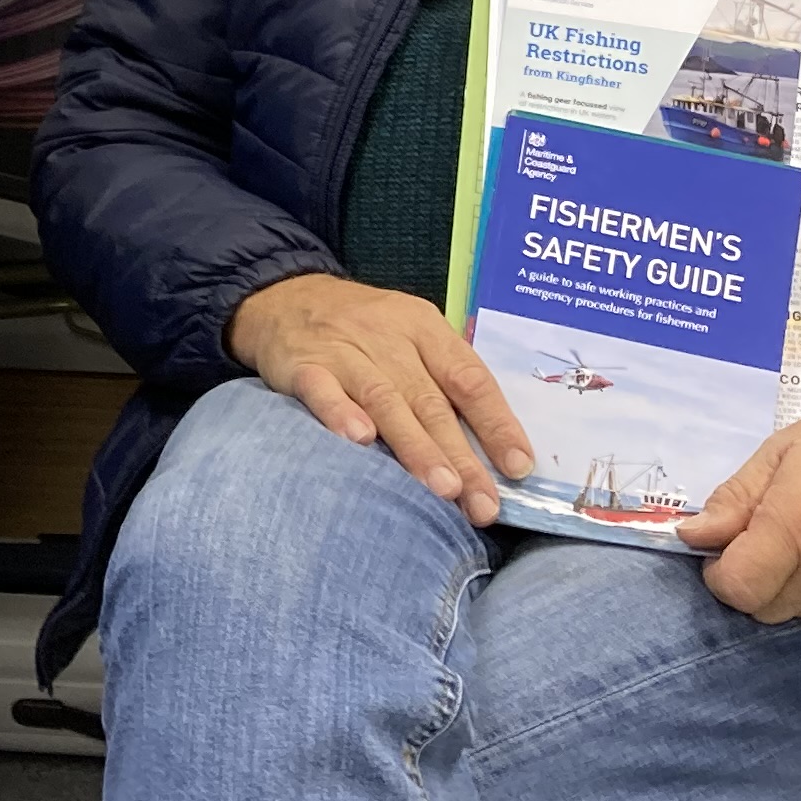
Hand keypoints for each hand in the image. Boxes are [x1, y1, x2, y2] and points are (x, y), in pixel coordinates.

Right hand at [226, 272, 534, 523]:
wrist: (282, 296)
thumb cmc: (361, 328)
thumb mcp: (408, 334)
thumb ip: (441, 378)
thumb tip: (491, 448)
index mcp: (424, 329)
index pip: (469, 378)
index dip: (497, 424)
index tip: (518, 468)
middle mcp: (388, 337)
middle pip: (431, 401)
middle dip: (460, 455)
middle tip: (483, 503)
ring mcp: (344, 351)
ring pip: (385, 401)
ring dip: (415, 446)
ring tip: (441, 488)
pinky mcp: (302, 365)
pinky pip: (323, 390)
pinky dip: (340, 413)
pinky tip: (358, 440)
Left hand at [678, 381, 800, 626]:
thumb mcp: (782, 450)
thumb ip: (734, 500)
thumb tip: (690, 536)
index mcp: (798, 526)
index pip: (738, 590)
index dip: (723, 574)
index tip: (729, 550)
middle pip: (769, 608)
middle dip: (759, 580)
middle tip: (776, 539)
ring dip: (800, 589)